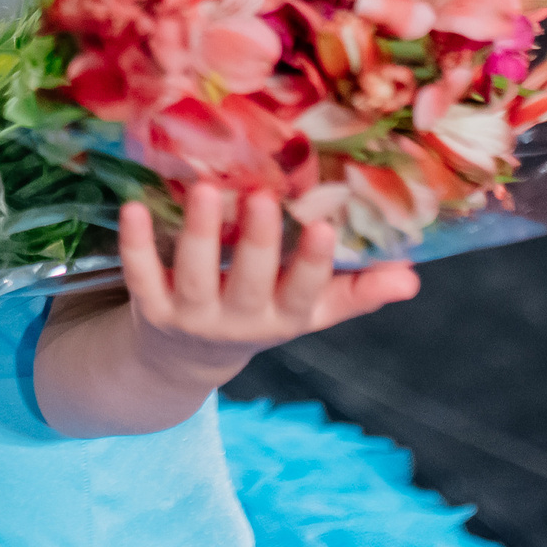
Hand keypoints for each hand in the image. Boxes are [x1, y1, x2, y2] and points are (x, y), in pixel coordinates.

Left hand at [35, 184, 418, 438]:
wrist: (184, 358)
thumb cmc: (261, 312)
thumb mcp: (309, 309)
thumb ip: (357, 291)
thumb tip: (412, 276)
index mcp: (283, 317)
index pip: (303, 294)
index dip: (312, 264)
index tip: (323, 227)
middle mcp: (237, 321)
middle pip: (248, 283)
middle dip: (256, 242)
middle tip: (261, 195)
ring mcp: (190, 316)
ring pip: (193, 276)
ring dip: (199, 233)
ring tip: (205, 189)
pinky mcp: (149, 307)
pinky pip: (140, 274)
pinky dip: (136, 243)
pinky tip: (134, 207)